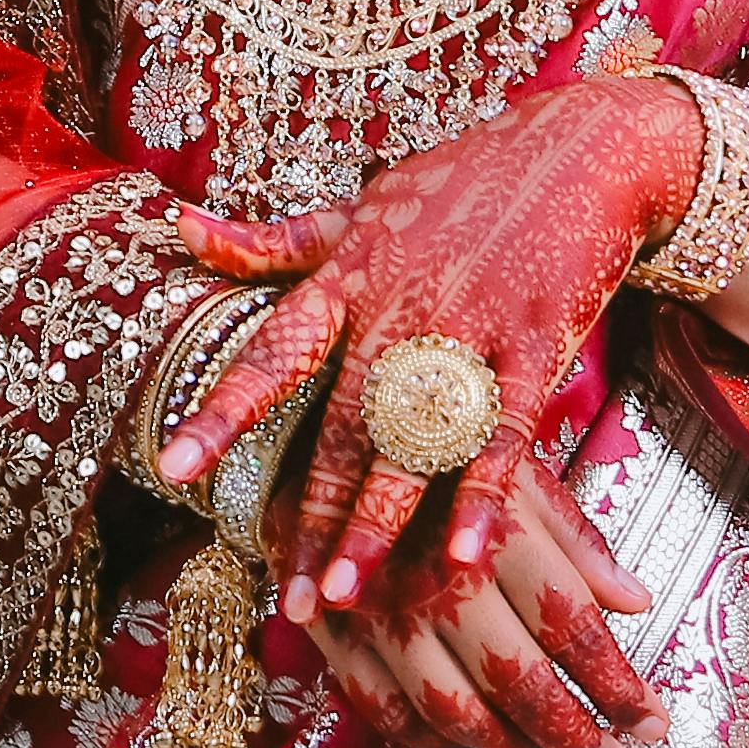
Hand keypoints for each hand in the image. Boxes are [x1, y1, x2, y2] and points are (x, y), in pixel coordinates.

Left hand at [163, 68, 702, 607]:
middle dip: (311, 514)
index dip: (221, 411)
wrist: (575, 153)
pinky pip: (503, 434)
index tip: (173, 468)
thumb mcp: (358, 208)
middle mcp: (399, 307)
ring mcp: (469, 327)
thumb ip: (276, 243)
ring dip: (378, 522)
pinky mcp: (535, 343)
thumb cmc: (456, 187)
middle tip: (289, 594)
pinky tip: (465, 557)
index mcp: (349, 277)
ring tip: (346, 591)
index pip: (273, 353)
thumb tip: (183, 232)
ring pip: (414, 441)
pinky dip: (484, 497)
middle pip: (343, 426)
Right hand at [295, 458, 658, 747]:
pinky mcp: (336, 633)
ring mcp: (382, 613)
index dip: (619, 686)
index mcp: (494, 532)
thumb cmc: (435, 449)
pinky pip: (387, 712)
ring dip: (510, 746)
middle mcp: (440, 579)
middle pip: (521, 684)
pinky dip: (430, 737)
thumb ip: (577, 540)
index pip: (573, 629)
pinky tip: (464, 737)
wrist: (320, 427)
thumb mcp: (516, 470)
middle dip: (578, 739)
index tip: (653, 721)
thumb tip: (637, 601)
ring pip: (455, 712)